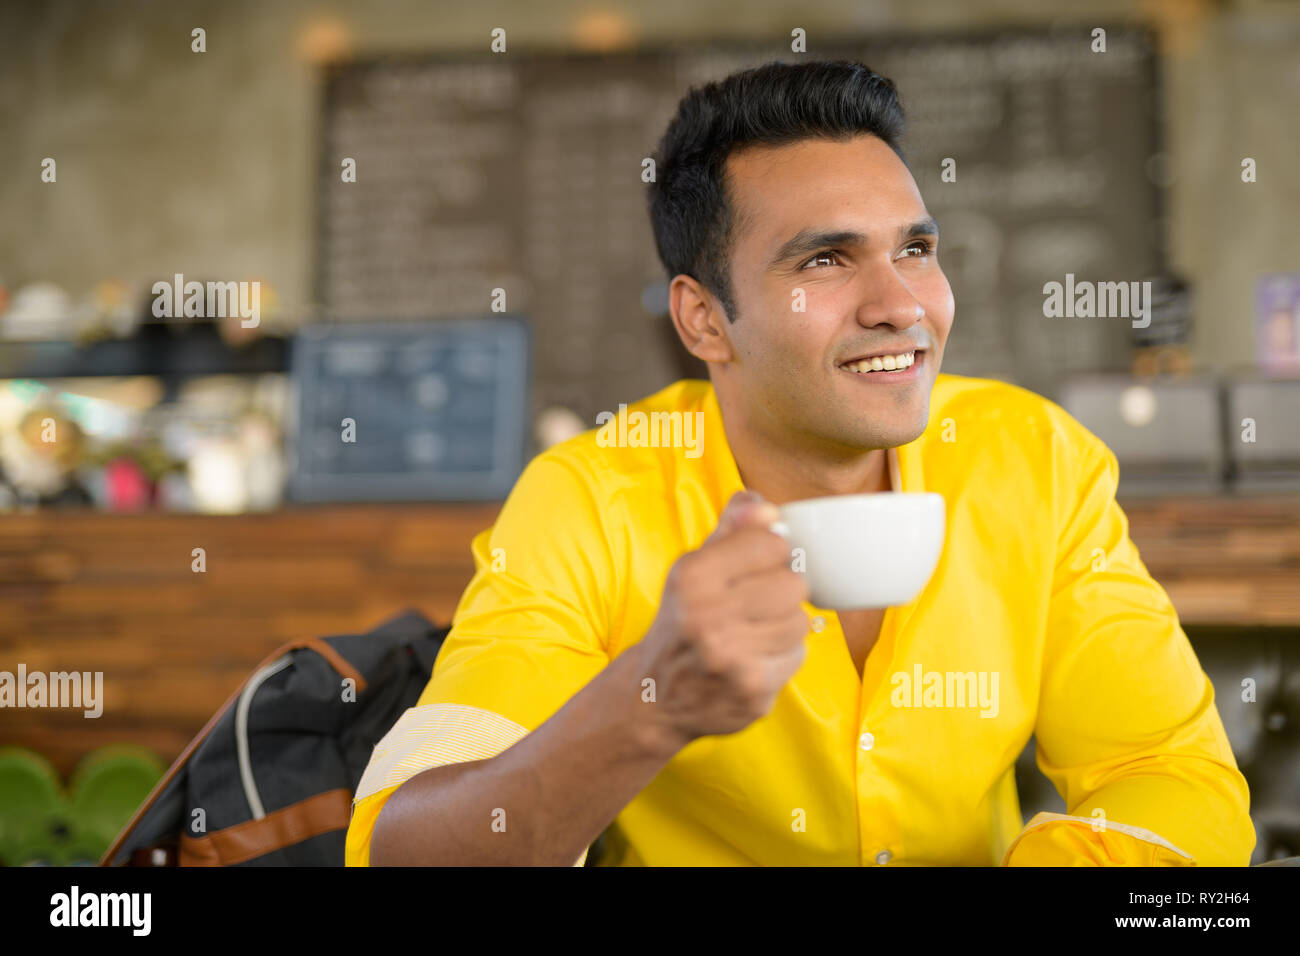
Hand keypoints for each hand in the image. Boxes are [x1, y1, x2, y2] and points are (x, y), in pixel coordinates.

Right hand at [636, 490, 810, 745]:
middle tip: (755, 604)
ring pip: (800, 621)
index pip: (771, 544)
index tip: (752, 568)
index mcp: (692, 577)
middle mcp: (707, 617)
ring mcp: (731, 658)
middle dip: (780, 591)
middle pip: (793, 584)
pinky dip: (782, 655)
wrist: (654, 696)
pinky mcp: (752, 690)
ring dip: (784, 625)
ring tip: (754, 632)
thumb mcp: (693, 569)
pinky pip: (797, 655)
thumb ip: (731, 531)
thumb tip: (766, 506)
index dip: (769, 553)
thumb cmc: (682, 623)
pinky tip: (754, 657)